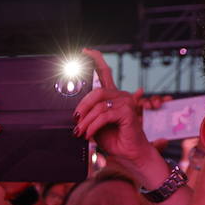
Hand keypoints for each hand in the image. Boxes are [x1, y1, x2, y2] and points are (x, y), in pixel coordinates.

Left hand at [72, 49, 149, 165]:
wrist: (129, 153)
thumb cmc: (114, 139)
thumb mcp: (95, 125)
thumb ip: (88, 115)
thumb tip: (75, 114)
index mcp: (113, 96)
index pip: (105, 72)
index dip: (96, 60)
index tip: (85, 51)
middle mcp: (121, 95)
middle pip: (96, 92)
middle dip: (82, 107)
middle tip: (75, 121)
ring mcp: (126, 102)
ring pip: (98, 106)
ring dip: (86, 122)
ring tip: (81, 133)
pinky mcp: (128, 112)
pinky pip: (104, 116)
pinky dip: (93, 126)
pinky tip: (89, 135)